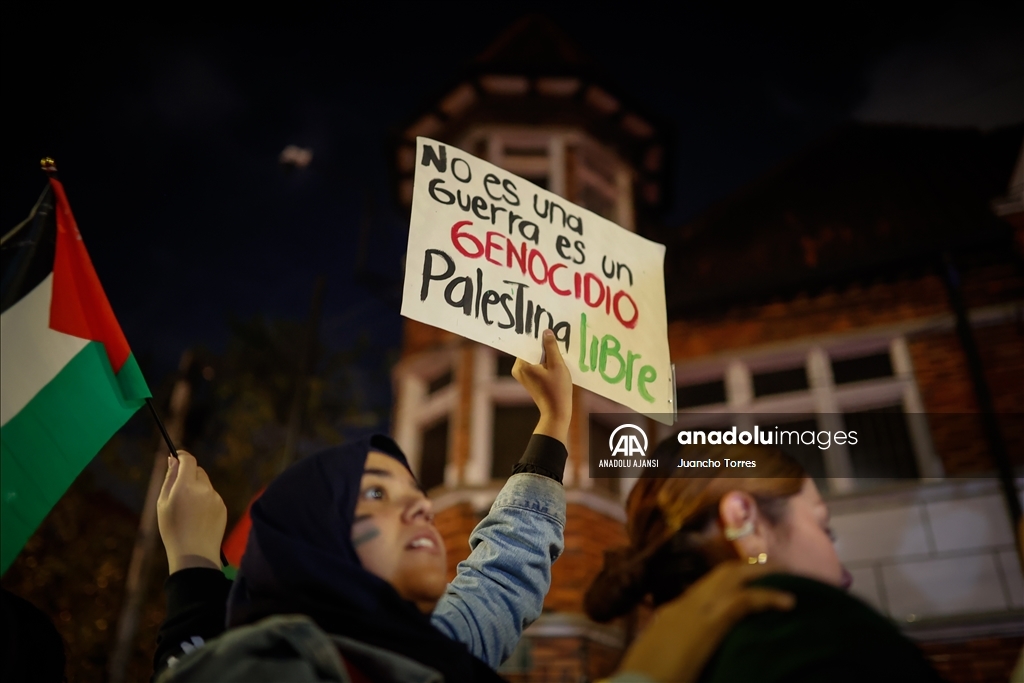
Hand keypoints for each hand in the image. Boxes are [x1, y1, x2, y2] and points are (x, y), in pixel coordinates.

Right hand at [157, 452, 226, 573]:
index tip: (177, 456)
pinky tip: (198, 517)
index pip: (189, 460)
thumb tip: (173, 460)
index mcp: (186, 486)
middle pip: (198, 471)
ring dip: (197, 489)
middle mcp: (204, 488)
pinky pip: (212, 497)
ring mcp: (216, 497)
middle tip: (179, 489)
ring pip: (205, 485)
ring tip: (188, 511)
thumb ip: (169, 479)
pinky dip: (205, 500)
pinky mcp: (223, 506)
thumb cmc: (173, 530)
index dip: (183, 456)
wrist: (195, 553)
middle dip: (189, 474)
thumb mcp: (163, 504)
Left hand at [512, 329, 572, 444]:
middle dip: (542, 343)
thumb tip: (546, 331)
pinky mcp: (528, 378)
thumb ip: (551, 347)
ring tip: (557, 347)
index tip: (545, 325)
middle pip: (531, 349)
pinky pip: (535, 363)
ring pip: (534, 356)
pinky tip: (555, 360)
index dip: (537, 334)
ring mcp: (522, 374)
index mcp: (522, 365)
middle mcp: (518, 368)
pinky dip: (544, 361)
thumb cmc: (557, 390)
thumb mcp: (557, 365)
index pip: (527, 343)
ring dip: (545, 352)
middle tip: (554, 334)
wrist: (556, 412)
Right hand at [614, 561, 794, 682]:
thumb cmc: (647, 676)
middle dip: (747, 568)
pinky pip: (745, 600)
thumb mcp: (662, 658)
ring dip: (760, 574)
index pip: (703, 590)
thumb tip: (691, 651)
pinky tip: (788, 601)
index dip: (728, 585)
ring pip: (733, 577)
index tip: (747, 585)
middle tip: (773, 567)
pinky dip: (768, 597)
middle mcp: (684, 605)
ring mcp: (696, 609)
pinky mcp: (711, 622)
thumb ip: (677, 647)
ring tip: (785, 573)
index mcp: (672, 614)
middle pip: (720, 575)